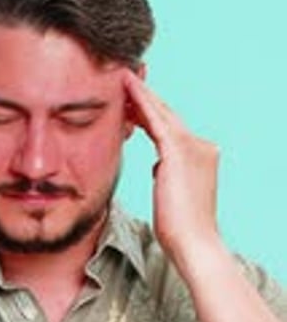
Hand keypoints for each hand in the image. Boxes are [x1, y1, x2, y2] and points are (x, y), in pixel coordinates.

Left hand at [123, 70, 219, 275]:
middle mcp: (201, 146)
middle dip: (145, 98)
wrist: (193, 243)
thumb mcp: (172, 194)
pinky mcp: (179, 151)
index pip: (172, 128)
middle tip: (124, 80)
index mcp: (200, 156)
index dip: (151, 113)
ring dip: (141, 93)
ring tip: (121, 78)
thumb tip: (158, 168)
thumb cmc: (180, 230)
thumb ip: (168, 176)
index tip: (133, 103)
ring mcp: (193, 146)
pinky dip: (141, 101)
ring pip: (161, 112)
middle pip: (168, 115)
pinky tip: (126, 89)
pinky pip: (156, 119)